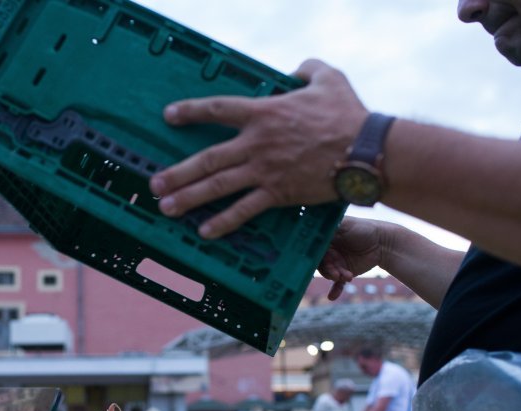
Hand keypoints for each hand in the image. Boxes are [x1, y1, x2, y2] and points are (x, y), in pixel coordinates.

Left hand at [149, 58, 367, 238]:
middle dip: (177, 172)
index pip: (217, 109)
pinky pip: (245, 210)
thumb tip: (296, 70)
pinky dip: (223, 222)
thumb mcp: (328, 78)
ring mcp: (264, 170)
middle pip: (207, 158)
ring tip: (165, 207)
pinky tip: (204, 231)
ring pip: (218, 186)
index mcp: (264, 112)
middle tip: (153, 183)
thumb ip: (307, 70)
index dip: (190, 111)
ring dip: (189, 198)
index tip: (168, 116)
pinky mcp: (278, 193)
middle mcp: (256, 143)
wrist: (366, 150)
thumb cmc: (348, 113)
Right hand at [318, 216, 386, 299]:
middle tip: (335, 273)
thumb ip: (328, 228)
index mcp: (325, 239)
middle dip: (328, 269)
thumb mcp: (345, 224)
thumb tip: (312, 230)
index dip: (315, 255)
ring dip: (336, 276)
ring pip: (330, 273)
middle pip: (321, 263)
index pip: (314, 249)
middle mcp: (328, 252)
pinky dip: (335, 290)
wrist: (383, 242)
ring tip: (347, 276)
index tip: (319, 260)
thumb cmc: (363, 228)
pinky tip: (332, 296)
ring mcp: (336, 263)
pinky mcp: (344, 273)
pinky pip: (337, 284)